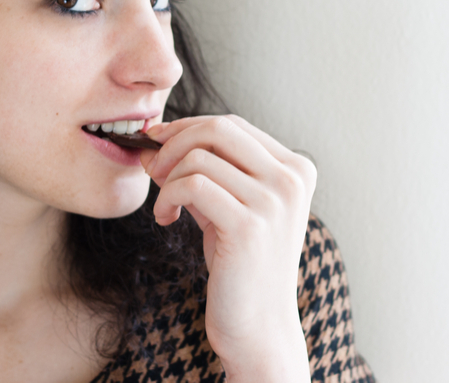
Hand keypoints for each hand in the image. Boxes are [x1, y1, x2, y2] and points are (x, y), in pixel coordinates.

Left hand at [140, 115, 315, 381]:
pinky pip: (191, 186)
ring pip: (198, 157)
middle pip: (217, 128)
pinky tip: (165, 219)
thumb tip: (153, 140)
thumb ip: (201, 170)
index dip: (187, 127)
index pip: (232, 124)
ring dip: (167, 178)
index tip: (157, 142)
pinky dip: (167, 198)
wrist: (258, 324)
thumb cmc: (241, 265)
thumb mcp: (227, 205)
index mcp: (296, 168)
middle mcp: (291, 179)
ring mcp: (274, 201)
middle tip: (152, 167)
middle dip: (173, 141)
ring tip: (165, 206)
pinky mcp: (249, 225)